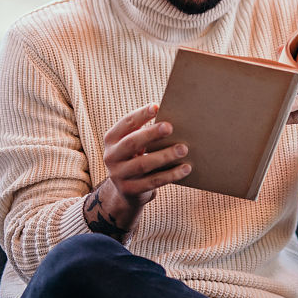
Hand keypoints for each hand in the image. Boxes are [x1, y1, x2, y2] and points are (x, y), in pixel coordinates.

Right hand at [84, 104, 190, 238]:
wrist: (125, 191)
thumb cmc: (137, 157)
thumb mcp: (134, 144)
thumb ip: (145, 131)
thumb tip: (174, 116)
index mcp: (111, 139)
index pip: (125, 123)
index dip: (140, 115)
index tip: (156, 106)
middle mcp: (111, 156)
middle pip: (131, 143)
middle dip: (151, 134)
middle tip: (170, 127)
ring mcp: (119, 175)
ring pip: (143, 164)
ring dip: (164, 156)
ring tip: (183, 149)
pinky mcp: (130, 190)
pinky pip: (153, 182)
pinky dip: (171, 175)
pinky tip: (186, 168)